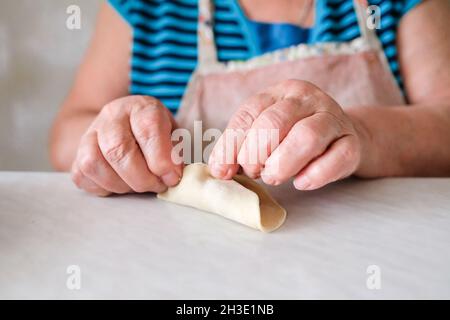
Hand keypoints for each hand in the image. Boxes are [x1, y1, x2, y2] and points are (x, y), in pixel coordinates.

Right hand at [71, 95, 181, 195]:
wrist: (126, 129)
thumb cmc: (157, 137)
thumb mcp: (175, 137)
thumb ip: (176, 154)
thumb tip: (173, 175)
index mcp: (141, 107)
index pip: (147, 129)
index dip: (161, 159)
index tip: (172, 177)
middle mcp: (112, 116)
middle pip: (118, 149)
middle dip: (142, 178)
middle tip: (157, 185)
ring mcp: (90, 133)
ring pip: (94, 163)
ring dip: (121, 184)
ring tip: (139, 186)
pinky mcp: (77, 154)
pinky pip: (83, 175)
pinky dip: (103, 187)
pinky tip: (121, 184)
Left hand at [208, 80, 368, 189]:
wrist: (342, 135)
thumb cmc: (294, 136)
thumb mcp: (265, 133)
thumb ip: (241, 146)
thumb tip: (219, 170)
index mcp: (280, 92)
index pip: (249, 114)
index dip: (231, 145)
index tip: (223, 171)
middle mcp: (307, 99)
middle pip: (274, 123)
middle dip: (256, 154)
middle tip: (255, 172)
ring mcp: (332, 118)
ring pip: (306, 137)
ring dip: (283, 164)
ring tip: (274, 177)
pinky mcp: (352, 142)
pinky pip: (337, 158)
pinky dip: (315, 175)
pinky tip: (301, 182)